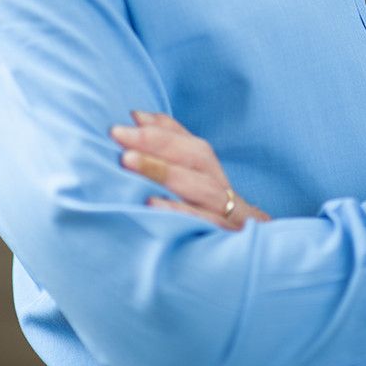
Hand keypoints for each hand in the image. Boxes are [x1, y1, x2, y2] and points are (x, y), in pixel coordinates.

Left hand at [110, 110, 270, 229]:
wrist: (246, 250)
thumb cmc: (207, 208)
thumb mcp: (192, 176)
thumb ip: (168, 143)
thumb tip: (137, 116)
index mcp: (211, 171)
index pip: (188, 143)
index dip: (157, 131)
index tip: (120, 126)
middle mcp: (221, 187)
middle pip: (196, 158)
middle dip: (156, 145)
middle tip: (118, 136)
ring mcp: (227, 213)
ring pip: (201, 187)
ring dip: (163, 171)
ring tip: (128, 161)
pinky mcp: (225, 237)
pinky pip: (204, 223)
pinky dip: (179, 212)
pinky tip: (151, 204)